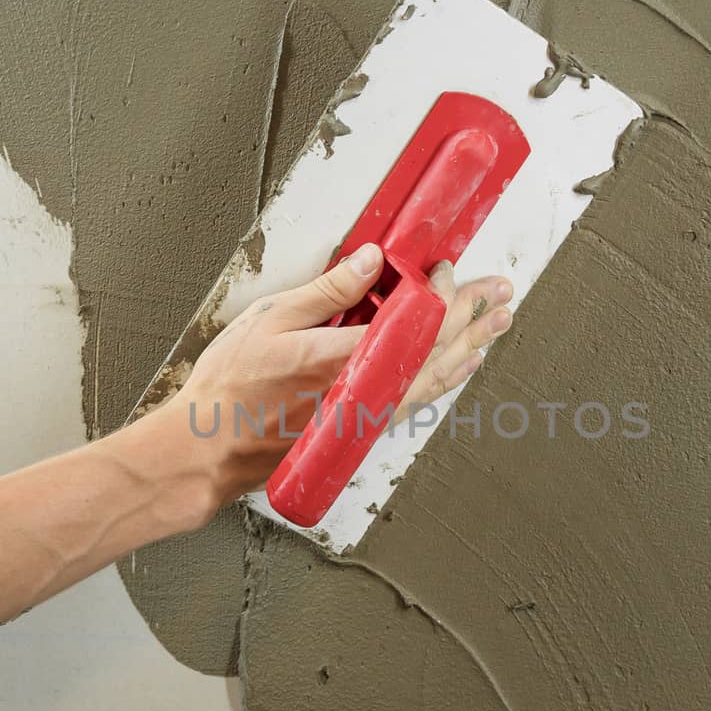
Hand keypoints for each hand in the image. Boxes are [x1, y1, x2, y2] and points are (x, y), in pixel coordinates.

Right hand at [168, 245, 514, 506]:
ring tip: (495, 329)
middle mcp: (365, 391)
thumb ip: (328, 291)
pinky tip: (456, 368)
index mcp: (345, 359)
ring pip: (434, 379)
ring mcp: (367, 414)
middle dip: (473, 319)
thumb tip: (371, 262)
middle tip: (501, 296)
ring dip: (468, 349)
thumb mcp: (271, 320)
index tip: (447, 270)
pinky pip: (417, 402)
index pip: (415, 322)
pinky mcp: (361, 429)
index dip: (441, 294)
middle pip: (437, 351)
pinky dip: (443, 380)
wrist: (210, 449)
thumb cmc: (230, 388)